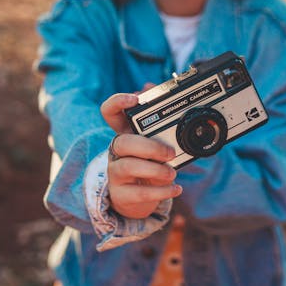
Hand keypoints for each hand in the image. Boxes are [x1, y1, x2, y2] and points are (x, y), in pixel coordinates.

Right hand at [101, 92, 181, 219]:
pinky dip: (161, 191)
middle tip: (169, 152)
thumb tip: (150, 86)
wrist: (138, 198)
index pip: (109, 112)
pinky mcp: (121, 195)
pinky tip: (175, 188)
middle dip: (148, 146)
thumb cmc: (148, 164)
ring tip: (172, 172)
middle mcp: (117, 152)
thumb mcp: (155, 143)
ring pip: (128, 167)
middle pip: (122, 142)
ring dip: (155, 170)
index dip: (117, 103)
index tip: (134, 99)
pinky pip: (138, 193)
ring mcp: (116, 174)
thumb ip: (157, 118)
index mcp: (125, 134)